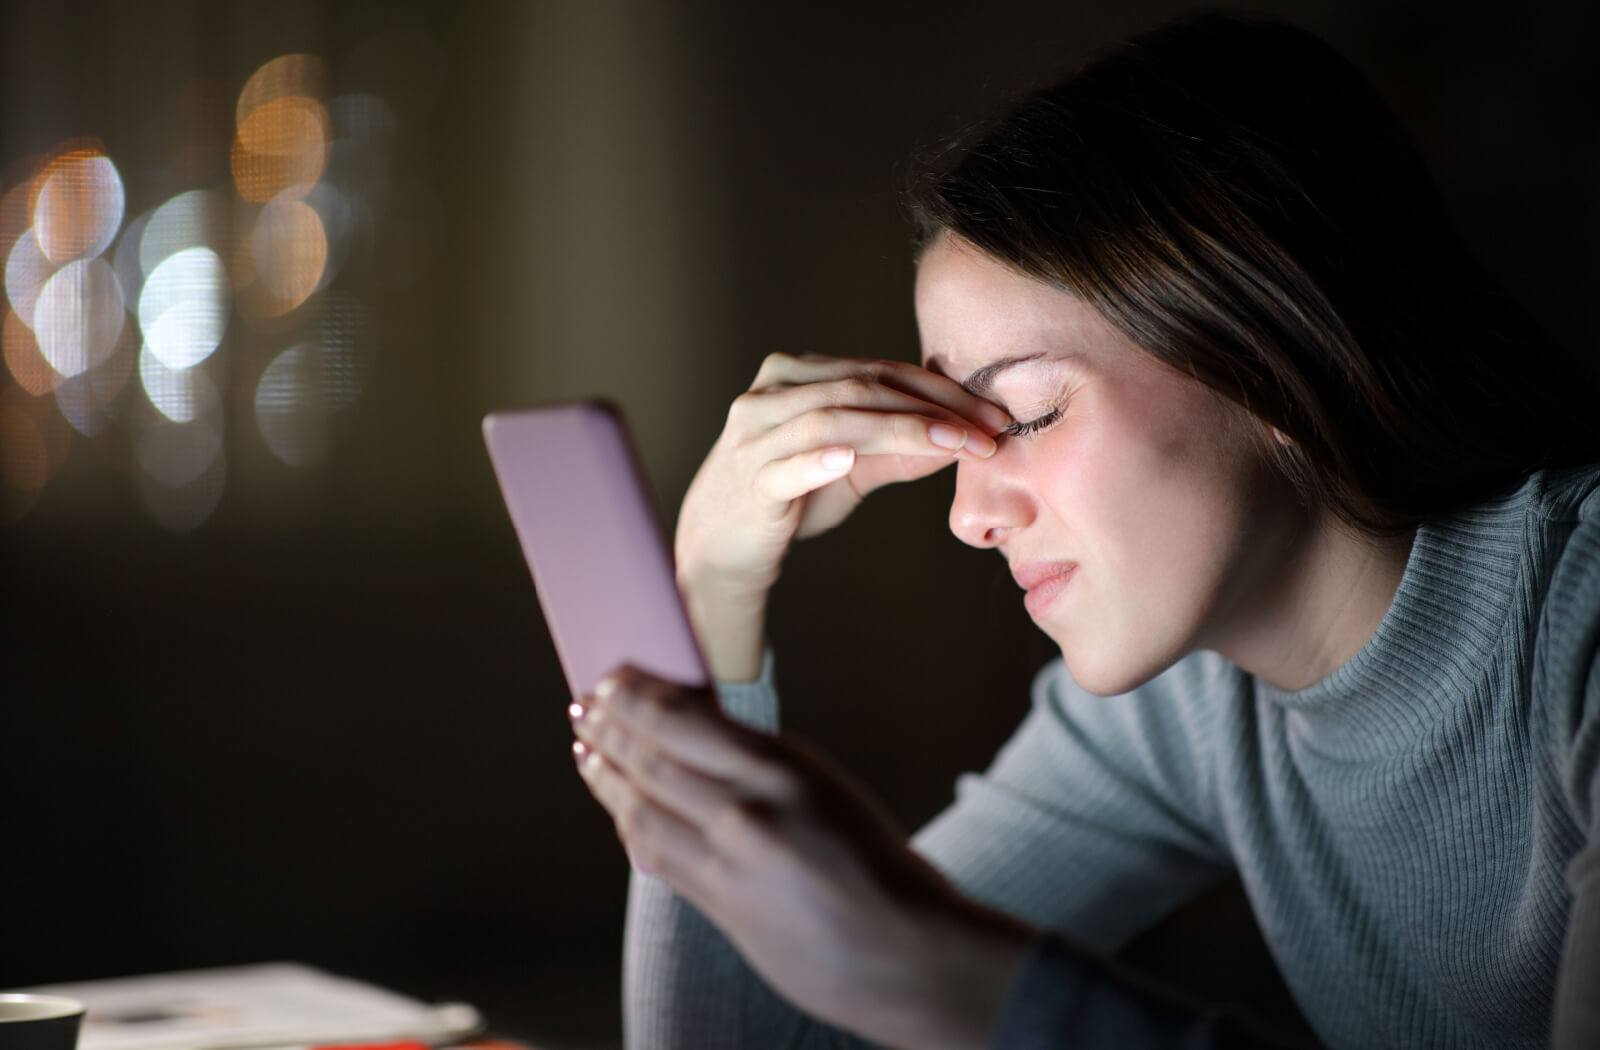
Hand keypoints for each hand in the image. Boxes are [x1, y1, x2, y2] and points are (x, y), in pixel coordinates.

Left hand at [570, 666, 1033, 1049]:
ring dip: (605, 775)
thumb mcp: (823, 787)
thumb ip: (760, 762)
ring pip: (640, 808)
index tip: (612, 678)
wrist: (902, 949)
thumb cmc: (873, 863)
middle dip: (608, 729)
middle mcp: (747, 811)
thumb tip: (698, 730)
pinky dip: (629, 824)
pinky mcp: (718, 906)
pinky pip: (655, 855)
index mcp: (781, 768)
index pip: (683, 720)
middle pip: (650, 761)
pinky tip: (620, 806)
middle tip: (585, 705)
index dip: (634, 698)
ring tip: (587, 750)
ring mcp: (727, 862)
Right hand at [675, 353, 1009, 678]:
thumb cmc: (788, 500)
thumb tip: (965, 440)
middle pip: (862, 388)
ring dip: (899, 430)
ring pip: (833, 419)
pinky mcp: (748, 482)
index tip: (992, 415)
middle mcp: (769, 395)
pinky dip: (817, 460)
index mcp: (794, 375)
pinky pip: (784, 466)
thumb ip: (900, 449)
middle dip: (933, 409)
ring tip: (950, 445)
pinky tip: (847, 458)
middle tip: (985, 433)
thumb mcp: (851, 467)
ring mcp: (753, 437)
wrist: (720, 548)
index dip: (940, 390)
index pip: (879, 371)